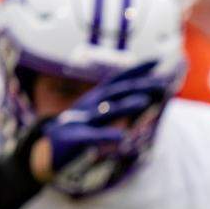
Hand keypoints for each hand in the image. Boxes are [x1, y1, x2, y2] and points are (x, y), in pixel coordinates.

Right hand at [36, 63, 169, 181]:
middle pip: (117, 92)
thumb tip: (145, 96)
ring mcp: (82, 119)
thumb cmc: (79, 128)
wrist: (47, 148)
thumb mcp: (98, 113)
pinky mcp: (75, 137)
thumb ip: (119, 104)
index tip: (158, 60)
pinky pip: (93, 136)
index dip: (137, 69)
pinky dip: (106, 135)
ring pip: (105, 110)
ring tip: (144, 102)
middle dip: (139, 86)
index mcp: (97, 97)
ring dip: (125, 105)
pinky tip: (122, 138)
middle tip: (162, 83)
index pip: (119, 78)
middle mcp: (90, 104)